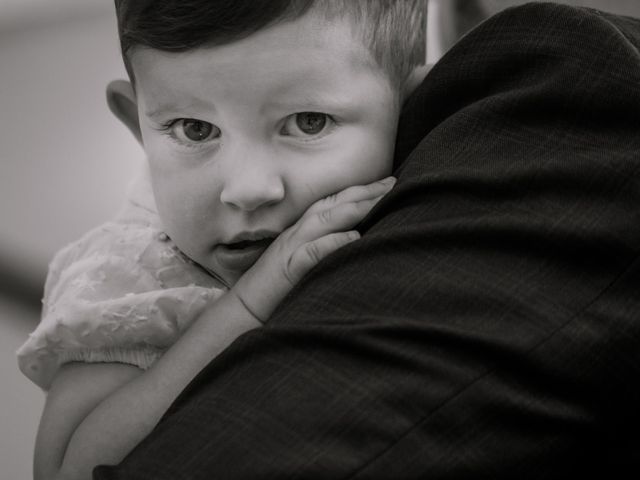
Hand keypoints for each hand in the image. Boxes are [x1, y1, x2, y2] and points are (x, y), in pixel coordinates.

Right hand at [231, 176, 396, 321]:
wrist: (245, 308)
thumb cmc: (276, 288)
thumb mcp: (301, 260)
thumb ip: (322, 246)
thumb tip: (356, 238)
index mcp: (300, 230)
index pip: (332, 202)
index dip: (360, 191)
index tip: (387, 184)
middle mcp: (297, 233)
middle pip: (333, 205)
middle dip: (364, 193)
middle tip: (393, 184)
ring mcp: (291, 249)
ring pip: (324, 220)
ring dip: (354, 208)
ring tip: (382, 199)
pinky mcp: (288, 270)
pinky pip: (311, 253)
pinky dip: (332, 243)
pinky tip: (353, 237)